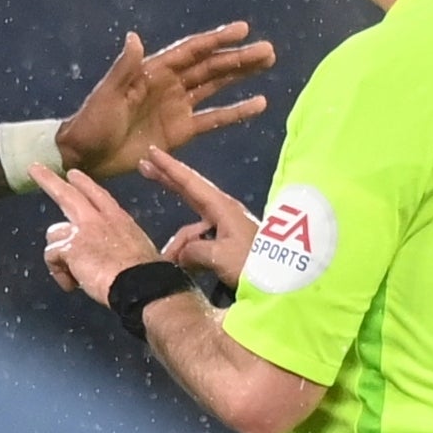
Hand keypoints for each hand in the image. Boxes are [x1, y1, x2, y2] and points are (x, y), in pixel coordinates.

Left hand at [30, 163, 163, 305]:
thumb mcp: (139, 247)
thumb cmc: (145, 272)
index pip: (97, 194)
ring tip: (71, 273)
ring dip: (58, 252)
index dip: (84, 183)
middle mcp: (97, 219)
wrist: (139, 283)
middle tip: (34, 168)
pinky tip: (70, 284)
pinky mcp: (69, 248)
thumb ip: (120, 244)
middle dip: (49, 180)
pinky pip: (51, 256)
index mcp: (117, 218)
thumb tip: (112, 256)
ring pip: (53, 232)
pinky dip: (58, 272)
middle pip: (67, 194)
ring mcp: (81, 231)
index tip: (72, 174)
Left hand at [55, 22, 274, 177]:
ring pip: (216, 87)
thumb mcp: (107, 94)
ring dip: (240, 76)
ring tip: (267, 64)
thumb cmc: (92, 122)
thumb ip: (124, 68)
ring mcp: (178, 108)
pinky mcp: (181, 132)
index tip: (243, 29)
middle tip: (268, 50)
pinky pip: (213, 119)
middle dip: (238, 57)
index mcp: (153, 71)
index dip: (217, 40)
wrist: (86, 156)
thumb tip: (135, 37)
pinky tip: (258, 103)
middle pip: (210, 66)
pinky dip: (235, 112)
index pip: (192, 51)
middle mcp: (170, 85)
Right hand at [138, 146, 258, 286]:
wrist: (288, 282)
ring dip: (181, 246)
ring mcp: (227, 228)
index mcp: (222, 208)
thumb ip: (194, 251)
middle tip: (144, 167)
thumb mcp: (220, 257)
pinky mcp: (231, 244)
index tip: (152, 151)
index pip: (190, 182)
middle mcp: (224, 212)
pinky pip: (202, 243)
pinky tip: (185, 269)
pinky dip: (191, 253)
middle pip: (189, 192)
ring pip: (193, 231)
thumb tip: (182, 254)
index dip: (169, 167)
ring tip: (172, 265)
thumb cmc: (255, 264)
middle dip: (167, 181)